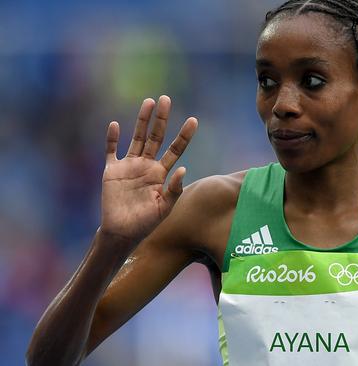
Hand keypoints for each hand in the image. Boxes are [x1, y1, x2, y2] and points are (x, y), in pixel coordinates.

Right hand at [100, 95, 197, 244]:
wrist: (123, 232)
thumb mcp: (165, 207)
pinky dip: (112, 139)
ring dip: (141, 121)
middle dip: (161, 119)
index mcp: (161, 173)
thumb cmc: (147, 222)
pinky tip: (115, 125)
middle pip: (156, 137)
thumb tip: (184, 169)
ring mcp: (129, 166)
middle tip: (166, 99)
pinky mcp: (112, 171)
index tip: (194, 120)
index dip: (184, 135)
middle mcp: (146, 165)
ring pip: (136, 138)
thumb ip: (175, 189)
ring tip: (149, 102)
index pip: (176, 149)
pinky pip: (111, 151)